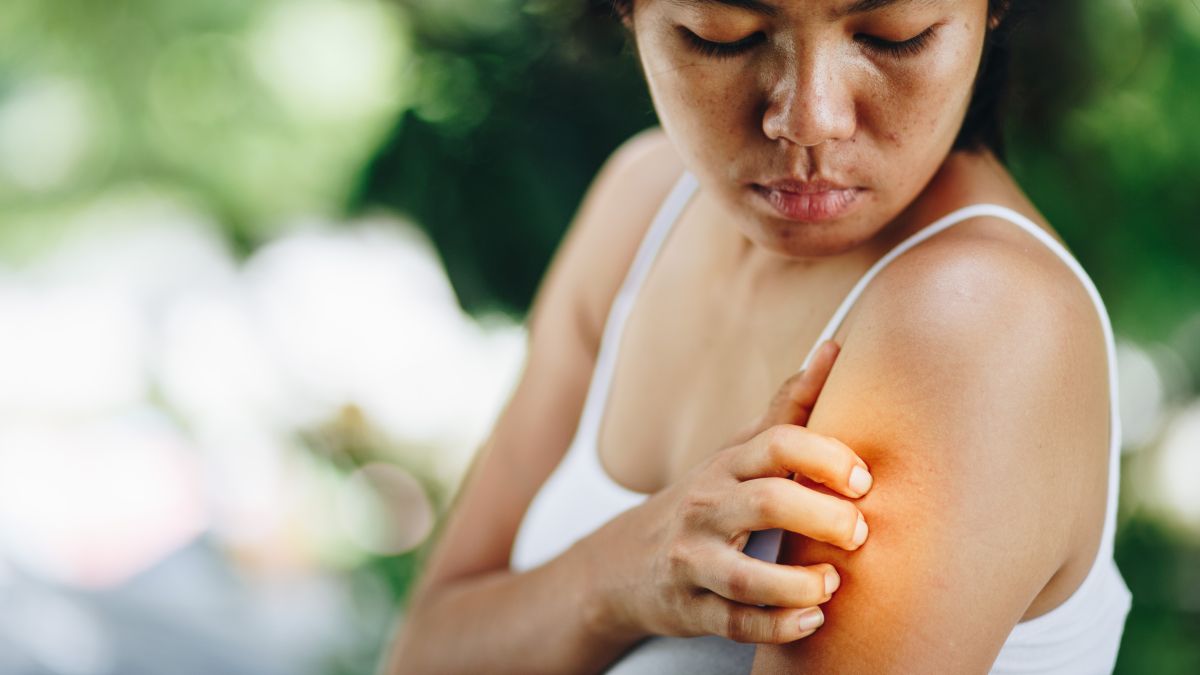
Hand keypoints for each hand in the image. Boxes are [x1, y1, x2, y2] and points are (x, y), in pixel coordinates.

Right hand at [580, 340, 871, 644]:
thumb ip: (788, 408)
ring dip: (801, 584)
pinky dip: (779, 626)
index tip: (864, 480)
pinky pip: (737, 623)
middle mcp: (705, 508)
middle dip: (825, 518)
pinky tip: (812, 620)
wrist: (621, 564)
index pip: (779, 443)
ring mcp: (693, 561)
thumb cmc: (703, 500)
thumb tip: (834, 349)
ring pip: (746, 576)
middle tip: (859, 532)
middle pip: (768, 503)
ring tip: (833, 583)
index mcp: (726, 465)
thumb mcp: (737, 452)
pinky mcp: (690, 609)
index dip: (829, 458)